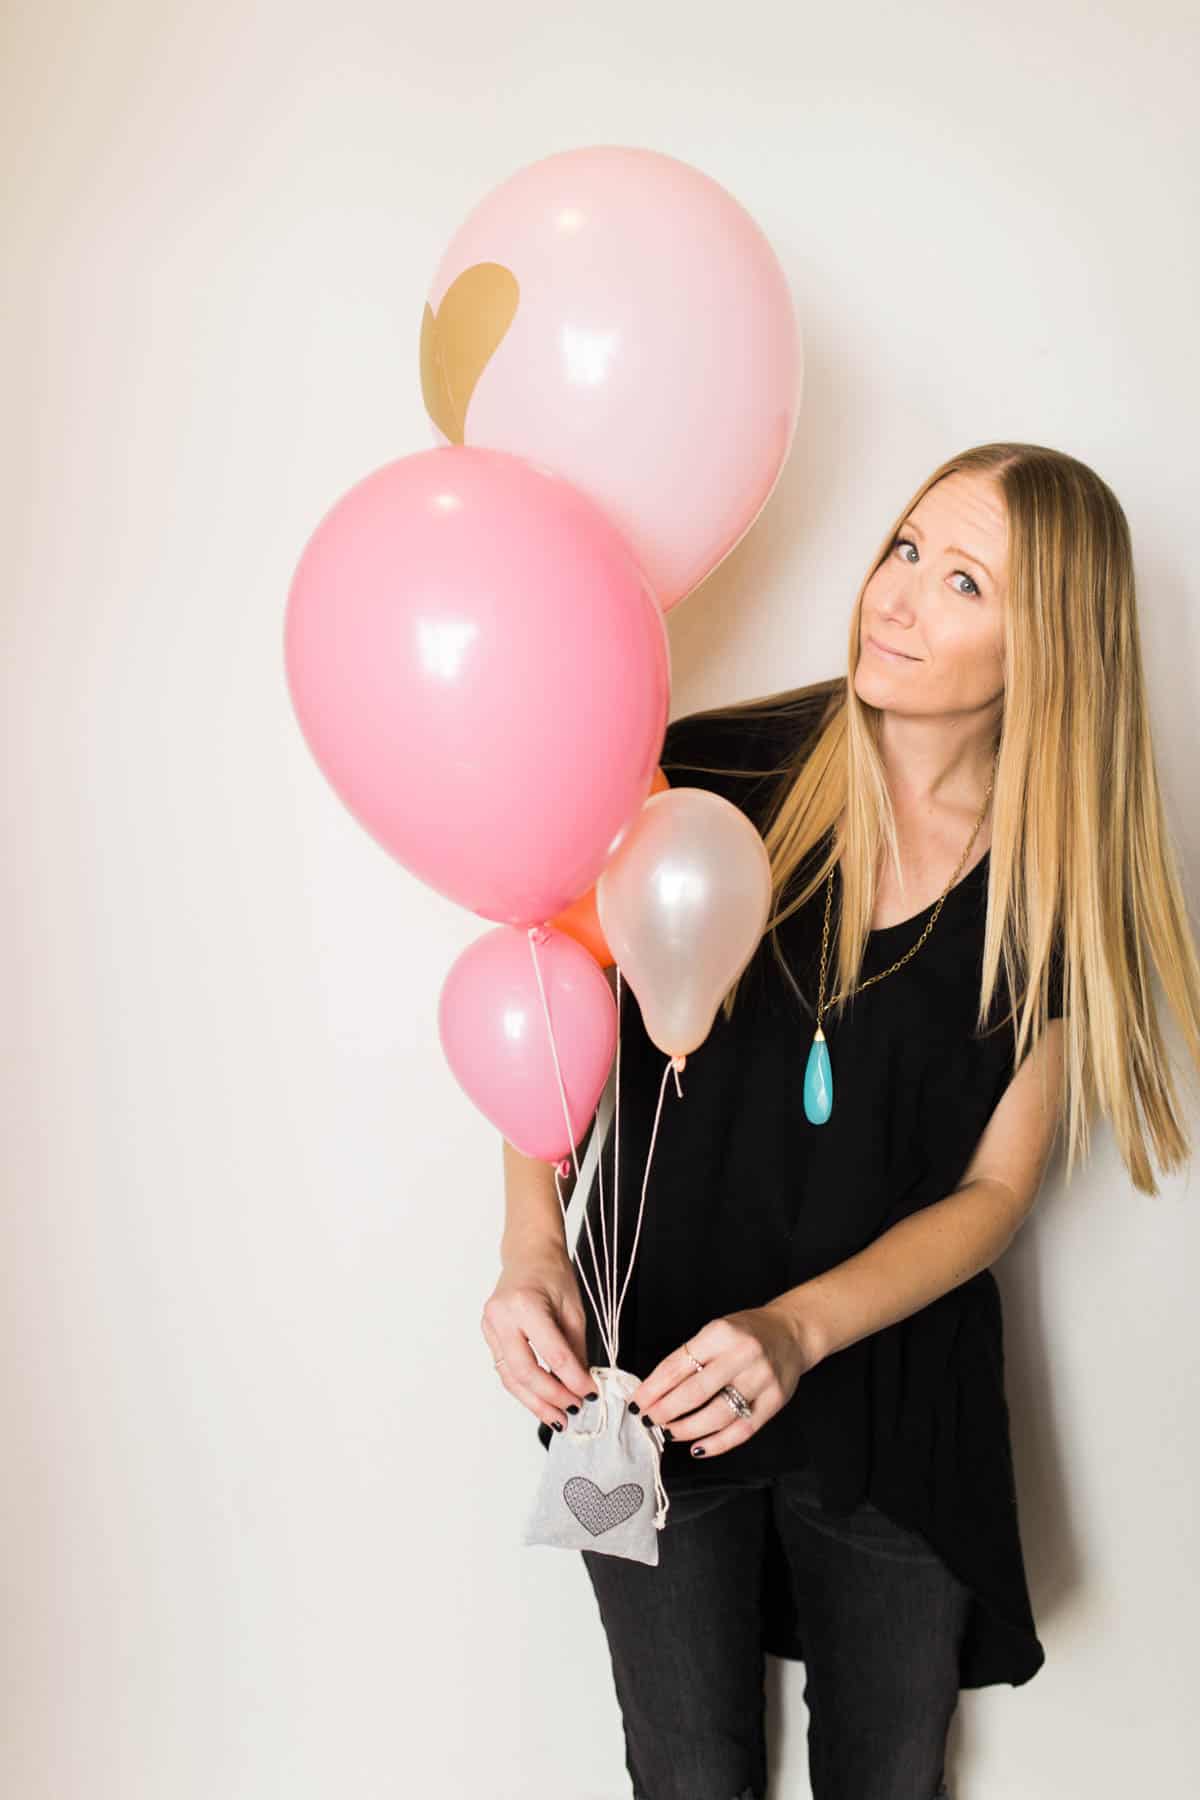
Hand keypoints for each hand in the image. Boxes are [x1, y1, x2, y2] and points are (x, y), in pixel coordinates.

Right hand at [480, 1247, 596, 1432]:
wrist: (528, 1255)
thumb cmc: (552, 1275)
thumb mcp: (574, 1309)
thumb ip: (576, 1349)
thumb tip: (582, 1385)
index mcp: (525, 1304)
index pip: (553, 1354)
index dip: (574, 1379)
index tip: (591, 1394)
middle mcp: (502, 1317)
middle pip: (525, 1371)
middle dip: (552, 1397)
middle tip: (574, 1411)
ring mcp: (490, 1327)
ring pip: (511, 1377)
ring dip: (535, 1402)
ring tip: (558, 1418)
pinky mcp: (489, 1336)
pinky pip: (506, 1369)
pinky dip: (525, 1389)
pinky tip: (542, 1402)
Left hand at [628, 1302, 823, 1458]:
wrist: (792, 1333)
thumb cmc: (747, 1332)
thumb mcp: (716, 1331)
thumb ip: (690, 1357)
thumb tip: (655, 1390)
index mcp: (721, 1333)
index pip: (678, 1365)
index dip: (653, 1388)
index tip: (637, 1401)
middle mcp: (742, 1355)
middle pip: (695, 1392)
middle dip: (665, 1411)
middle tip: (648, 1420)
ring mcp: (761, 1379)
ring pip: (717, 1415)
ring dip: (687, 1429)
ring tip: (670, 1432)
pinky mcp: (775, 1401)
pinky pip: (742, 1430)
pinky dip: (717, 1443)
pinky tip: (698, 1447)